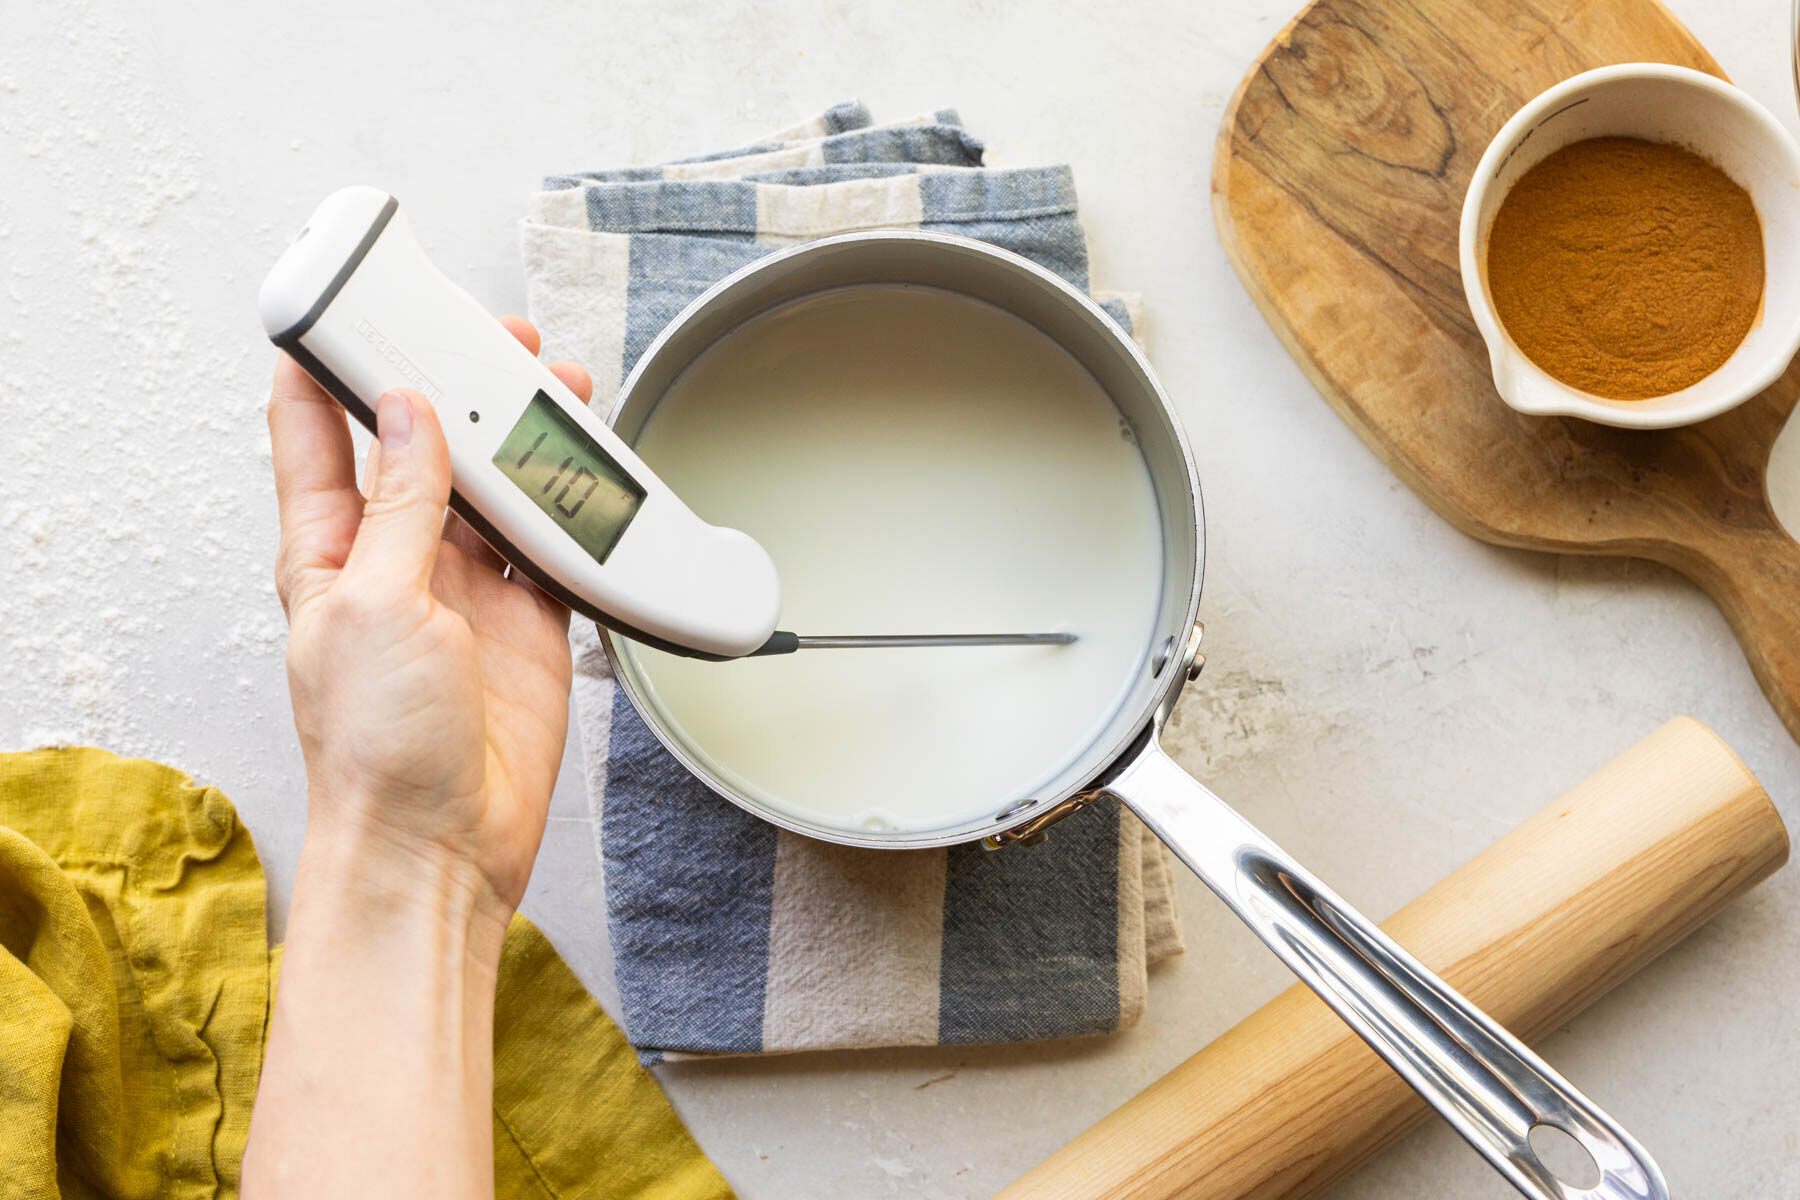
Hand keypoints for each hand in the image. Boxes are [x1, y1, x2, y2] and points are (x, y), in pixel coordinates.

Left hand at [269, 316, 586, 925]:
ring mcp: (463, 591)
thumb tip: (414, 419)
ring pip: (495, 488)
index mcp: (328, 550)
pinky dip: (572, 510)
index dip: (330, 365)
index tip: (352, 305)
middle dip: (452, 387)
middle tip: (488, 340)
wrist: (441, 844)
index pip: (316, 433)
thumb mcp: (374, 606)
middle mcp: (394, 562)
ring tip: (551, 391)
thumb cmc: (374, 749)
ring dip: (521, 440)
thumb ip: (403, 509)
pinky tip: (585, 476)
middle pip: (424, 447)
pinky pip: (551, 545)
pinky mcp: (525, 621)